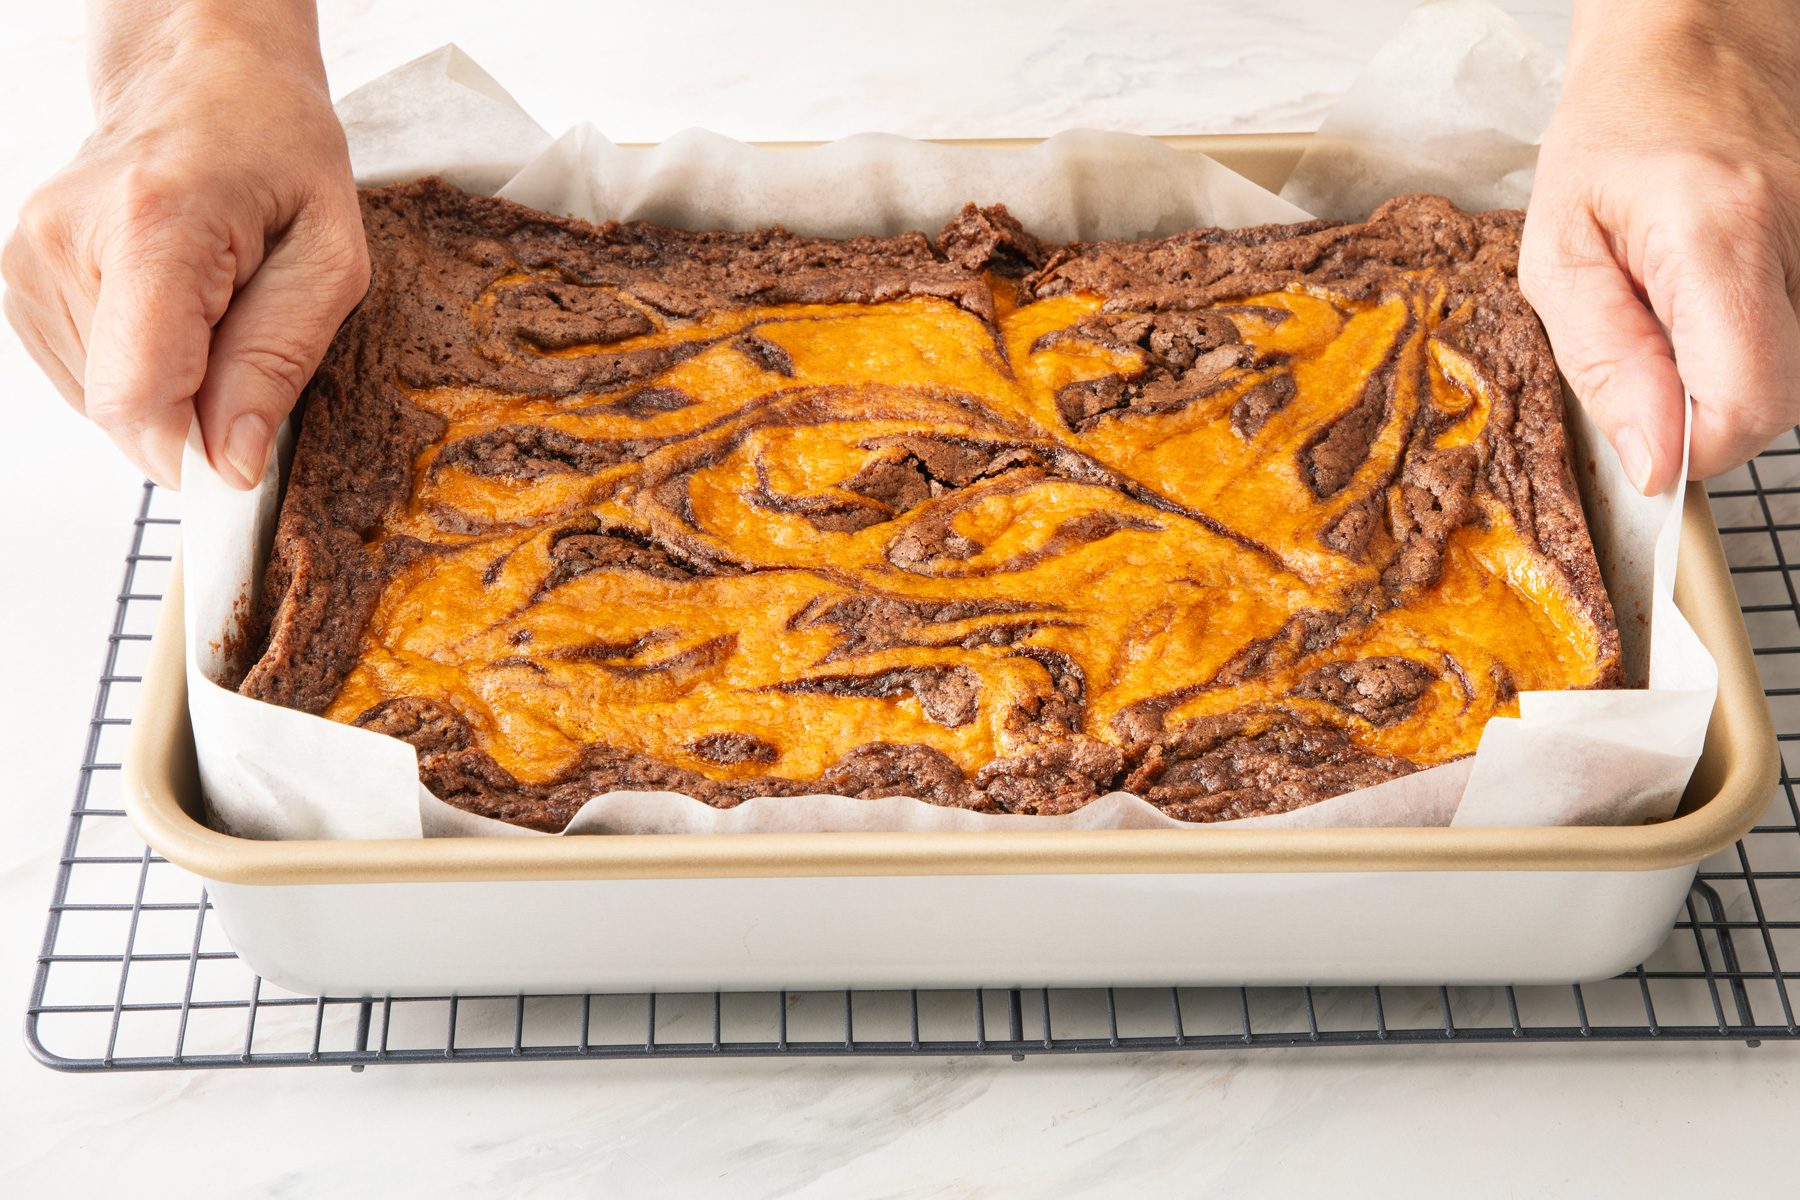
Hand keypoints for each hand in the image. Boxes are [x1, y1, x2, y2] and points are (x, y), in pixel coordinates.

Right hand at [2, 0, 363, 488]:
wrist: (203, 82)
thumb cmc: (279, 155)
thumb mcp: (329, 258)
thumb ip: (279, 362)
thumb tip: (231, 463)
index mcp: (154, 225)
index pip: (140, 394)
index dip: (192, 452)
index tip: (240, 460)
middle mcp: (68, 240)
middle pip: (123, 409)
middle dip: (195, 414)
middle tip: (244, 346)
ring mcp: (28, 258)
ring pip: (101, 403)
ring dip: (170, 388)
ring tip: (210, 311)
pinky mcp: (19, 280)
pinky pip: (87, 379)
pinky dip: (140, 368)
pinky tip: (172, 311)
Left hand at [1520, 0, 1799, 494]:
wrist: (1692, 41)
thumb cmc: (1612, 140)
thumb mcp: (1560, 255)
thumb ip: (1604, 362)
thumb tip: (1653, 462)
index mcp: (1718, 236)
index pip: (1749, 404)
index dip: (1694, 447)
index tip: (1648, 437)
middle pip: (1784, 400)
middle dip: (1710, 408)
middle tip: (1656, 346)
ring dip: (1736, 367)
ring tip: (1686, 306)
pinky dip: (1764, 334)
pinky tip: (1725, 294)